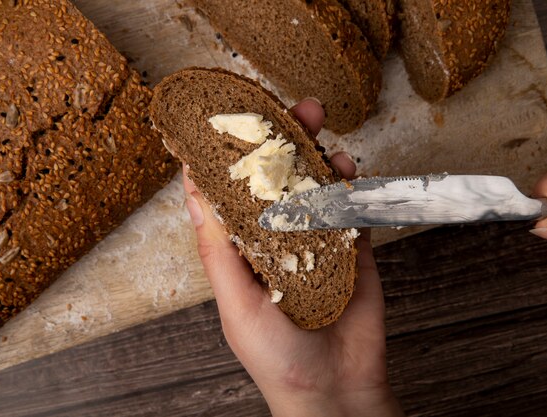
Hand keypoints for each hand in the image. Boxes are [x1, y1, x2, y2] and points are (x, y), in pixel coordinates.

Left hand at [183, 98, 403, 416]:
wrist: (336, 389)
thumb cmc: (276, 356)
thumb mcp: (236, 303)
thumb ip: (219, 249)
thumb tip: (192, 194)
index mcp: (247, 250)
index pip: (237, 193)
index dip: (236, 156)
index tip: (235, 119)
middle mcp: (281, 239)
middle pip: (282, 181)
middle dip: (286, 143)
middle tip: (294, 111)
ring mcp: (320, 241)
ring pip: (318, 187)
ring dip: (319, 155)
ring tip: (319, 128)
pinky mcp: (354, 249)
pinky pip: (351, 208)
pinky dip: (350, 184)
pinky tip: (346, 167)